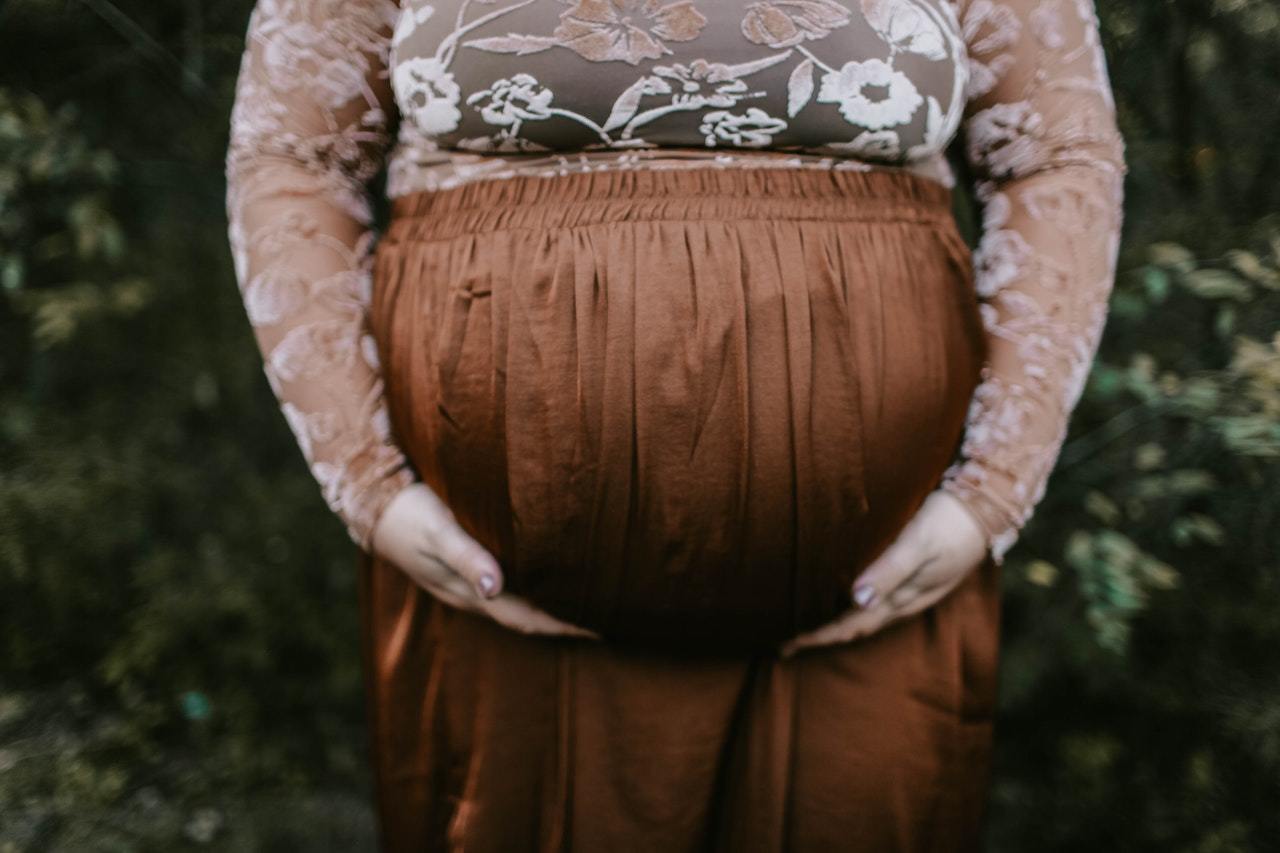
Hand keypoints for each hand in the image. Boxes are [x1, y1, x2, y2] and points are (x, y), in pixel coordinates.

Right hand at [371, 483, 600, 639]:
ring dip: (549, 609)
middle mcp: (473, 595)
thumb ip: (468, 556)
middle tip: (606, 620)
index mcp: (470, 591)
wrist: (373, 504)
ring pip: (517, 605)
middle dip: (563, 623)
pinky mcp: (465, 569)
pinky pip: (507, 589)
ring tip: (586, 605)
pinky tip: (549, 580)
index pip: (526, 617)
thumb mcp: (439, 531)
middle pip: (526, 618)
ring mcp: (467, 584)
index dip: (562, 626)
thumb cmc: (412, 512)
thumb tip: (495, 588)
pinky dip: (533, 591)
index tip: (598, 629)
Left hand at [778, 489, 988, 657]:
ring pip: (864, 616)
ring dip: (834, 624)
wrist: (988, 507)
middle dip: (820, 636)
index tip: (786, 645)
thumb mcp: (919, 544)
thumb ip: (889, 570)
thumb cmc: (948, 522)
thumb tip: (857, 600)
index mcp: (902, 598)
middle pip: (854, 626)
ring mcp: (909, 590)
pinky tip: (840, 598)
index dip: (818, 636)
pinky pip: (874, 600)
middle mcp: (902, 600)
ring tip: (803, 627)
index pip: (851, 625)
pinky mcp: (911, 575)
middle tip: (782, 644)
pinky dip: (850, 606)